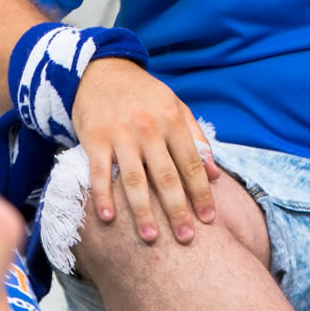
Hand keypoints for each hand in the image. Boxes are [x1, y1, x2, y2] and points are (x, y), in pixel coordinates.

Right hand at [70, 57, 219, 244]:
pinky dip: (104, 196)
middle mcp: (150, 129)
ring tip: (150, 238)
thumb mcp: (175, 106)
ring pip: (135, 179)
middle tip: (186, 239)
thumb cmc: (144, 94)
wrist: (101, 71)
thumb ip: (196, 137)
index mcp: (173, 120)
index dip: (202, 192)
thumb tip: (215, 172)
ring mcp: (121, 134)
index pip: (192, 163)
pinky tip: (109, 218)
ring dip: (142, 211)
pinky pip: (100, 172)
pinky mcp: (95, 138)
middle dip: (178, 210)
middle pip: (167, 177)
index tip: (210, 219)